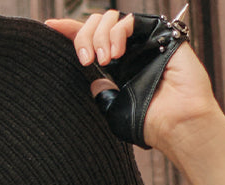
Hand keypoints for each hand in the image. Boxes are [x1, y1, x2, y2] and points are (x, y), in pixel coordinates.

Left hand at [46, 10, 223, 157]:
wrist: (175, 124)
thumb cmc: (148, 124)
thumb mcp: (113, 111)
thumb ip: (100, 93)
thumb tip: (91, 79)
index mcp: (117, 69)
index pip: (90, 44)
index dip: (69, 32)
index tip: (49, 27)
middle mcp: (129, 52)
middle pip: (96, 26)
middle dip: (83, 37)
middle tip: (86, 60)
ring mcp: (143, 41)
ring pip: (110, 18)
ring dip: (99, 36)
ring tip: (103, 60)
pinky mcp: (158, 34)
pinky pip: (128, 21)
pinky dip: (116, 34)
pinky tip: (116, 54)